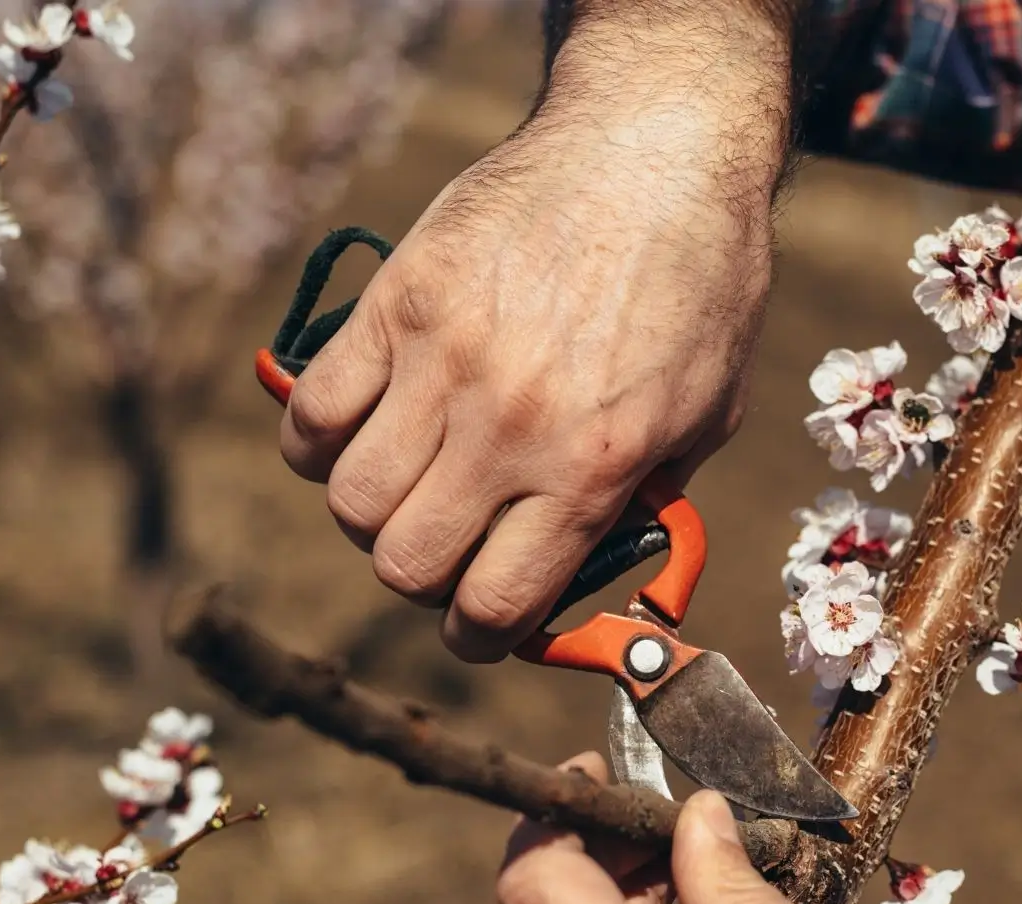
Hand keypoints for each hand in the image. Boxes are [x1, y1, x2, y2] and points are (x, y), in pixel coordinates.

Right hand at [278, 9, 794, 661]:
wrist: (655, 148)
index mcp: (592, 470)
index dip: (479, 636)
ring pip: (350, 500)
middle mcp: (509, 429)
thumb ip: (648, 497)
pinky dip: (319, 439)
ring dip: (371, 512)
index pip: (494, 606)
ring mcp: (443, 364)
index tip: (479, 623)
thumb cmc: (701, 281)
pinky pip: (313, 409)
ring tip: (405, 482)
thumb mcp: (707, 411)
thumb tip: (593, 563)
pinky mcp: (397, 303)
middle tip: (445, 545)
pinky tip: (356, 428)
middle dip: (423, 576)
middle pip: (405, 564)